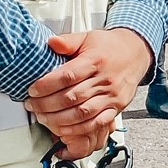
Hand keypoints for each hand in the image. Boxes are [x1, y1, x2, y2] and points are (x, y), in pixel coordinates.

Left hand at [27, 28, 155, 159]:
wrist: (136, 54)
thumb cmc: (109, 47)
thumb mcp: (88, 37)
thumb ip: (68, 41)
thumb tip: (51, 42)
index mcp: (96, 60)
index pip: (68, 76)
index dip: (47, 85)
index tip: (33, 90)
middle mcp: (105, 79)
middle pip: (72, 97)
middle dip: (47, 104)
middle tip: (32, 106)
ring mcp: (112, 96)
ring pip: (82, 113)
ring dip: (58, 119)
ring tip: (43, 117)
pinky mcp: (116, 108)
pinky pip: (96, 123)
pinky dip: (77, 129)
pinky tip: (63, 129)